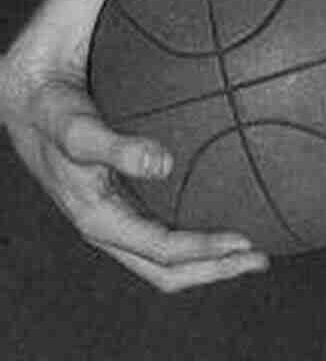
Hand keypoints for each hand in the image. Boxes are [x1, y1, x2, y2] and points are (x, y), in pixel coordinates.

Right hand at [0, 36, 268, 292]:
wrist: (28, 91)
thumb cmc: (52, 110)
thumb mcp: (78, 129)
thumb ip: (117, 148)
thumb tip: (164, 164)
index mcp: (98, 220)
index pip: (161, 253)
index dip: (205, 254)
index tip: (246, 242)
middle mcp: (110, 224)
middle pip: (168, 269)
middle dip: (216, 270)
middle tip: (262, 258)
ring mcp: (117, 211)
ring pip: (168, 252)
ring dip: (211, 255)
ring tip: (254, 243)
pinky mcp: (124, 191)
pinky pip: (165, 219)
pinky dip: (198, 220)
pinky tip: (230, 196)